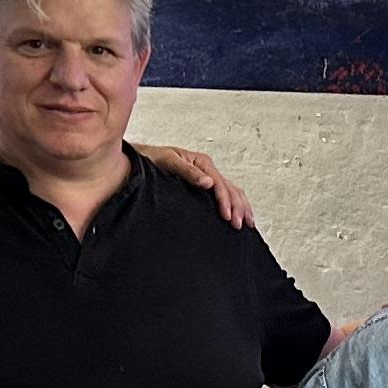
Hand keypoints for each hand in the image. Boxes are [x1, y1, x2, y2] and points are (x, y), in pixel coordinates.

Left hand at [133, 138, 254, 226]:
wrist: (139, 162)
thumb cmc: (150, 161)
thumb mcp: (167, 162)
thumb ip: (187, 172)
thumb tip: (208, 183)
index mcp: (201, 162)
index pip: (220, 184)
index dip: (225, 201)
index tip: (227, 217)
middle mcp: (207, 170)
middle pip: (231, 189)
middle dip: (238, 207)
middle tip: (238, 226)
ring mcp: (207, 178)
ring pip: (233, 192)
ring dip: (242, 207)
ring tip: (247, 223)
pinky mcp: (204, 187)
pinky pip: (226, 195)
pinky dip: (237, 205)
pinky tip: (240, 215)